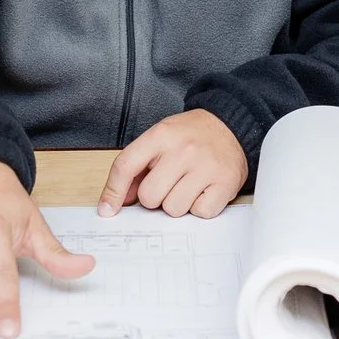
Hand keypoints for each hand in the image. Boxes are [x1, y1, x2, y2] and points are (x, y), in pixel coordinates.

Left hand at [98, 109, 247, 219]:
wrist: (231, 125)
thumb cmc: (191, 136)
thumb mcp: (160, 139)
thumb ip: (137, 167)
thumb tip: (118, 200)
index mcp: (161, 135)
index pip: (125, 165)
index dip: (112, 192)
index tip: (107, 210)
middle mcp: (183, 150)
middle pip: (149, 197)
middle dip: (154, 197)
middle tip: (167, 184)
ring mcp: (205, 167)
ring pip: (174, 209)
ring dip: (177, 204)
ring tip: (187, 185)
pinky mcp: (225, 183)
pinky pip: (200, 213)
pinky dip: (199, 207)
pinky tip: (203, 190)